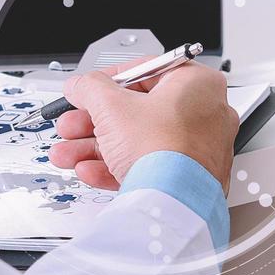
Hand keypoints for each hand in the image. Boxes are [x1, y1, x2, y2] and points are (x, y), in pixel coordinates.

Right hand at [48, 62, 237, 192]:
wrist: (173, 203)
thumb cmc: (161, 150)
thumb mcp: (112, 107)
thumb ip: (90, 88)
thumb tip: (81, 85)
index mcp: (197, 85)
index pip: (146, 72)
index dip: (107, 82)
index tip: (87, 91)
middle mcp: (205, 114)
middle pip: (138, 111)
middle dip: (94, 121)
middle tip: (73, 125)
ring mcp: (199, 149)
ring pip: (139, 141)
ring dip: (96, 147)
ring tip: (70, 153)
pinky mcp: (188, 178)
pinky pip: (149, 165)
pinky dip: (117, 166)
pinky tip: (90, 170)